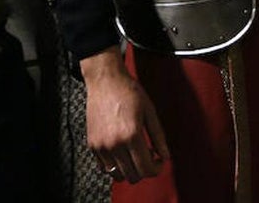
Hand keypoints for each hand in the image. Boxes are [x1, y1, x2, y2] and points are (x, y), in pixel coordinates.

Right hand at [81, 47, 168, 183]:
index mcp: (132, 135)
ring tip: (135, 154)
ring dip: (129, 170)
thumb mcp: (150, 112)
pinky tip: (122, 151)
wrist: (105, 81)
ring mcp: (101, 146)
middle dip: (144, 170)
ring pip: (117, 175)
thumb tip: (165, 156)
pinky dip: (115, 165)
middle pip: (132, 176)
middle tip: (149, 157)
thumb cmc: (129, 92)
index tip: (159, 161)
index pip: (146, 169)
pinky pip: (104, 167)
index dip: (156, 169)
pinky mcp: (93, 145)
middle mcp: (115, 144)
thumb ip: (159, 136)